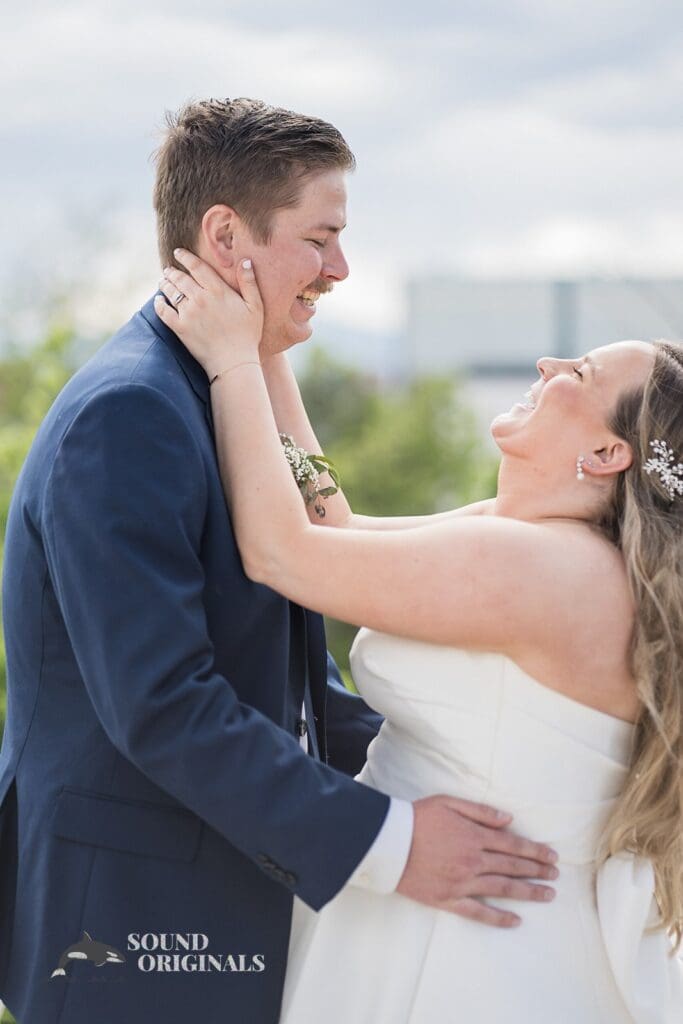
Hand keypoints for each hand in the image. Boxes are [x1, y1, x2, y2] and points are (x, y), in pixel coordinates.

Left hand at [154, 249, 263, 379]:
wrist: (234, 362)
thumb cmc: (248, 335)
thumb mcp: (255, 307)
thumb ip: (249, 282)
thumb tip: (245, 261)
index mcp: (218, 291)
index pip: (197, 266)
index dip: (185, 257)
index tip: (178, 252)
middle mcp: (200, 299)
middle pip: (180, 278)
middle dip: (173, 271)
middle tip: (169, 269)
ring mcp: (188, 313)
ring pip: (171, 292)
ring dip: (165, 284)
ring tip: (163, 281)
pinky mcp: (180, 328)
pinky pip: (164, 311)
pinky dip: (159, 303)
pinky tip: (158, 300)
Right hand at [397, 795, 558, 927]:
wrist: (388, 842)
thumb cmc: (417, 818)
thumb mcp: (449, 803)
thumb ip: (481, 812)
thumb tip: (509, 820)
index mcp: (474, 837)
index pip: (513, 845)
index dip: (535, 851)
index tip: (552, 856)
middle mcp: (473, 861)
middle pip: (512, 867)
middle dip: (537, 870)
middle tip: (556, 875)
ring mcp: (462, 882)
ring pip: (502, 889)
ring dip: (528, 892)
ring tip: (547, 895)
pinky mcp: (448, 899)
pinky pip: (478, 912)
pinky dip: (498, 918)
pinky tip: (516, 921)